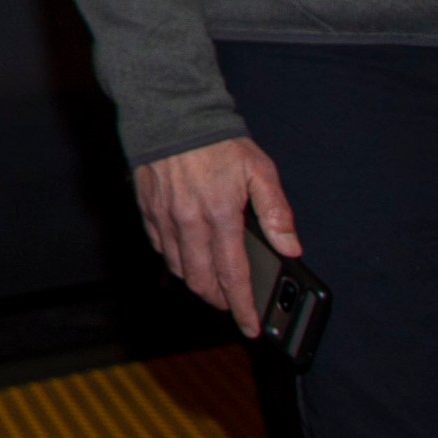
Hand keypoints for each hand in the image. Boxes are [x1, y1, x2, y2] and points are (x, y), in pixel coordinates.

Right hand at [134, 135, 296, 334]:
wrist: (170, 110)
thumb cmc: (217, 140)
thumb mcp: (260, 171)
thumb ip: (276, 212)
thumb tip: (291, 247)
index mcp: (220, 215)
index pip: (233, 275)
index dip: (243, 307)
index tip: (250, 326)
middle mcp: (188, 221)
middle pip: (201, 280)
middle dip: (219, 300)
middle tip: (232, 305)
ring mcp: (164, 217)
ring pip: (178, 268)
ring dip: (196, 283)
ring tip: (212, 284)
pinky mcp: (146, 208)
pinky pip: (159, 247)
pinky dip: (173, 260)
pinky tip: (186, 257)